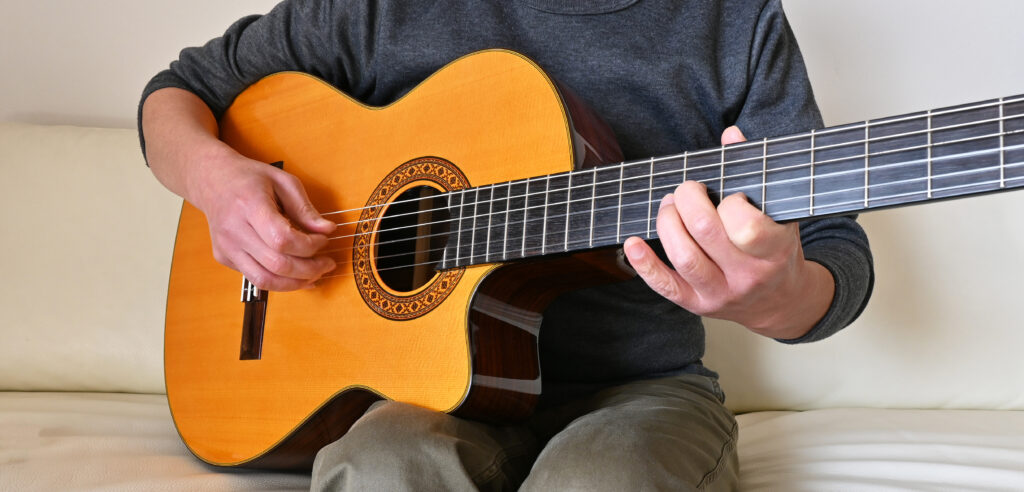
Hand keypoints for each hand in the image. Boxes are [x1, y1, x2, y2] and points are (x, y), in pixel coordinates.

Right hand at [190, 151, 337, 291]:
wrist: (213, 180)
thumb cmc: (250, 178)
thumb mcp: (283, 182)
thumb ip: (305, 208)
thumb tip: (327, 230)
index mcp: (249, 205)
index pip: (283, 239)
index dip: (309, 246)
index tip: (323, 240)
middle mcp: (234, 230)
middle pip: (277, 264)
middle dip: (309, 269)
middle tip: (327, 263)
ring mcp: (226, 246)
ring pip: (265, 280)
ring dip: (295, 283)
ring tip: (315, 275)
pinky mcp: (224, 257)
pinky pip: (255, 278)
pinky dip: (279, 282)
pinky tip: (295, 275)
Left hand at [623, 126, 834, 338]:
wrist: (779, 301)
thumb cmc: (776, 249)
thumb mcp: (777, 213)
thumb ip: (754, 173)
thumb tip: (730, 135)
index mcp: (773, 250)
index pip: (747, 226)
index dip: (731, 203)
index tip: (729, 195)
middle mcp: (748, 275)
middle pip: (706, 232)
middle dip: (687, 200)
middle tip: (686, 190)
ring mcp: (722, 292)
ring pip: (685, 257)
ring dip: (667, 223)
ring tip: (668, 207)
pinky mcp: (698, 305)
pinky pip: (666, 286)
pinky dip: (644, 265)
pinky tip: (632, 244)